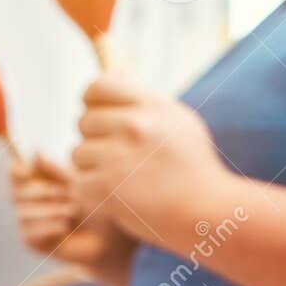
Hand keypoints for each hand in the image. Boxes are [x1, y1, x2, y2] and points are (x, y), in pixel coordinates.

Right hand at [9, 154, 136, 270]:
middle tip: (66, 192)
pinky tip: (65, 225)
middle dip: (40, 192)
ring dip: (48, 210)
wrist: (108, 236)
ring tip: (72, 210)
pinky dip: (47, 227)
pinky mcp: (32, 242)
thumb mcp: (77, 182)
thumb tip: (34, 153)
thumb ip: (55, 170)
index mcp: (36, 181)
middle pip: (15, 193)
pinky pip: (29, 232)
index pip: (14, 173)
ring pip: (22, 213)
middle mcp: (27, 202)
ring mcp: (28, 222)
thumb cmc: (96, 205)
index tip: (28, 169)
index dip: (16, 170)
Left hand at [70, 75, 238, 246]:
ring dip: (91, 170)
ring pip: (77, 154)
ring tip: (120, 181)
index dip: (92, 105)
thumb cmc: (193, 170)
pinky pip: (78, 184)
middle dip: (95, 142)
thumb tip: (113, 73)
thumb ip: (146, 103)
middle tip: (117, 161)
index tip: (102, 123)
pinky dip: (92, 196)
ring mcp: (120, 155)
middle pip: (83, 122)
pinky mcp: (108, 186)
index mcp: (152, 105)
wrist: (208, 212)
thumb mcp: (179, 123)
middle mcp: (136, 124)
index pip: (96, 87)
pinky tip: (115, 200)